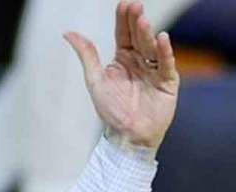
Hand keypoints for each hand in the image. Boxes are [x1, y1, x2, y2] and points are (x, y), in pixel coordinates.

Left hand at [64, 1, 178, 151]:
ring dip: (148, 34)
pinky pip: (166, 64)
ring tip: (143, 20)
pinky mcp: (167, 82)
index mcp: (123, 59)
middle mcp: (140, 61)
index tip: (124, 4)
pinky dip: (164, 52)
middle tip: (135, 6)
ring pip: (151, 48)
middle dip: (136, 22)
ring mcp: (155, 70)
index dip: (124, 20)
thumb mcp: (95, 79)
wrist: (126, 136)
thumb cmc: (110, 110)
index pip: (124, 34)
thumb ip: (86, 54)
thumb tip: (68, 32)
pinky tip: (161, 39)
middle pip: (138, 37)